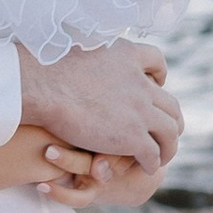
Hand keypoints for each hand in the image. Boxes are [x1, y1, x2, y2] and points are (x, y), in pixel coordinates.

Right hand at [21, 39, 181, 175]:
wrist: (41, 86)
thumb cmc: (44, 66)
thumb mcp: (76, 44)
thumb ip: (89, 51)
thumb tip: (77, 48)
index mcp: (126, 55)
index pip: (156, 60)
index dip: (159, 75)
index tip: (155, 84)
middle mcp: (140, 82)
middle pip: (170, 104)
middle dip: (171, 119)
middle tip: (163, 130)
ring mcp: (139, 111)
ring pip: (170, 131)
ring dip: (168, 145)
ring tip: (161, 155)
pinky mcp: (132, 136)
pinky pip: (153, 154)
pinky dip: (153, 162)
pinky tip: (146, 167)